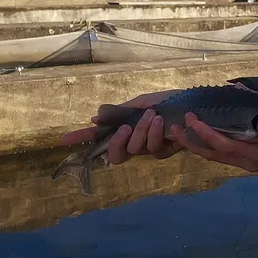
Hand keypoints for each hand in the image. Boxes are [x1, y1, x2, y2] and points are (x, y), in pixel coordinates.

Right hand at [60, 89, 183, 164]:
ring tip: (154, 115)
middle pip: (114, 156)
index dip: (82, 138)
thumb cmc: (167, 102)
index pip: (99, 137)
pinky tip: (165, 122)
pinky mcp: (166, 152)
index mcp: (125, 129)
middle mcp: (134, 142)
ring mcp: (149, 149)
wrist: (194, 103)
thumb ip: (120, 112)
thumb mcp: (141, 103)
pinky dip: (157, 134)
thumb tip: (94, 118)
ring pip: (135, 150)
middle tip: (125, 128)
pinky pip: (154, 150)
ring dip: (143, 131)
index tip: (63, 139)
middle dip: (117, 142)